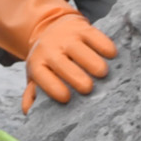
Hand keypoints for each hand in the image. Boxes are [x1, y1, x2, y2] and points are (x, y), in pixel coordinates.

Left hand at [0, 0, 118, 101]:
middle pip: (64, 66)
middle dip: (76, 78)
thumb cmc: (47, 60)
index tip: (66, 98)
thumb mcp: (36, 76)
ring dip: (93, 62)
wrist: (51, 28)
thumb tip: (29, 113)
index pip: (44, 78)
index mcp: (38, 64)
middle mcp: (50, 50)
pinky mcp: (82, 27)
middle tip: (88, 88)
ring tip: (102, 73)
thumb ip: (33, 94)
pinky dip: (104, 45)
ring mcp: (67, 38)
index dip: (54, 88)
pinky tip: (112, 54)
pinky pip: (95, 35)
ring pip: (81, 51)